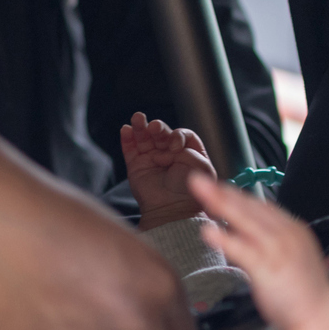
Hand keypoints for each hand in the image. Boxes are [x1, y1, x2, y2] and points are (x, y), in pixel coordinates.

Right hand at [119, 113, 215, 228]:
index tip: (175, 144)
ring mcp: (151, 159)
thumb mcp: (202, 167)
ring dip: (140, 126)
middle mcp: (169, 154)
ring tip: (137, 118)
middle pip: (161, 133)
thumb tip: (172, 142)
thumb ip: (191, 149)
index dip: (178, 135)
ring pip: (144, 138)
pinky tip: (126, 129)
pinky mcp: (136, 166)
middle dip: (158, 127)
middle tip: (155, 127)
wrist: (171, 210)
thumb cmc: (189, 192)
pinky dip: (127, 138)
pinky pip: (130, 149)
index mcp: (187, 154)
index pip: (181, 135)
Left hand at [191, 173, 328, 329]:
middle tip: (198, 179)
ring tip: (200, 192)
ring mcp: (278, 250)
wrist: (320, 317)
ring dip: (220, 204)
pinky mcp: (269, 269)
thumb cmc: (302, 289)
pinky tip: (207, 232)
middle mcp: (286, 234)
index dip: (236, 195)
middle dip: (223, 192)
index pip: (260, 206)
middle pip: (249, 208)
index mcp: (292, 228)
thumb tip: (240, 230)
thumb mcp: (290, 255)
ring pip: (245, 221)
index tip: (216, 187)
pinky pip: (243, 250)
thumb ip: (269, 240)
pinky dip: (224, 239)